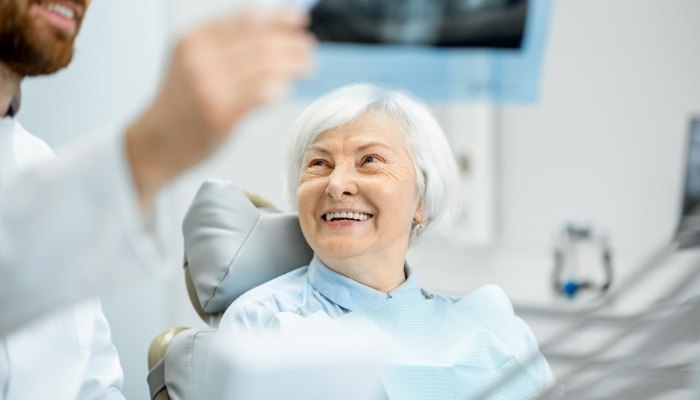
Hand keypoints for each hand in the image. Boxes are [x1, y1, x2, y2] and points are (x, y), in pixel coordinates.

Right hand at [126, 9, 313, 207]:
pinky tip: (285, 88)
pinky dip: (278, 88)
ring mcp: (209, 87)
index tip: (299, 20)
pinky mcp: (220, 114)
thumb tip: (273, 30)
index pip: (246, 20)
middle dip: (291, 43)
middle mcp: (200, 59)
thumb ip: (225, 45)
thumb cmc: (180, 103)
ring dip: (292, 65)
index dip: (278, 19)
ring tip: (307, 67)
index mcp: (194, 39)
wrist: (155, 142)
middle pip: (260, 42)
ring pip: (265, 67)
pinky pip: (260, 95)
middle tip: (308, 49)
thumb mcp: (193, 62)